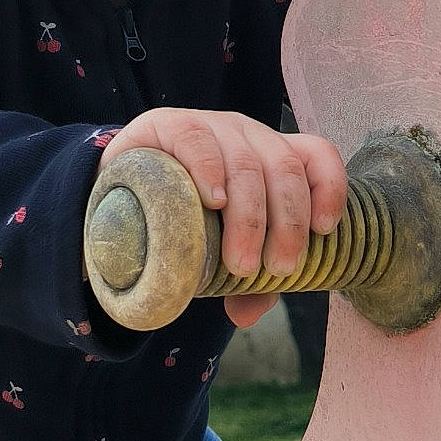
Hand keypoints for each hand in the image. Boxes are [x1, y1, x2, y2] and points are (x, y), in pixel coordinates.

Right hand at [100, 110, 346, 320]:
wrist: (112, 196)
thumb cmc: (179, 220)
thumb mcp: (217, 248)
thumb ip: (242, 278)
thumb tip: (248, 315)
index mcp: (270, 156)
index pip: (316, 155)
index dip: (328, 188)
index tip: (323, 231)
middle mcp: (247, 135)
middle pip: (285, 168)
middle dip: (288, 224)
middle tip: (275, 269)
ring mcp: (210, 126)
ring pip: (247, 162)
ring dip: (250, 217)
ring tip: (240, 262)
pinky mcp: (168, 125)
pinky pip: (198, 141)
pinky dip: (210, 172)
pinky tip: (213, 203)